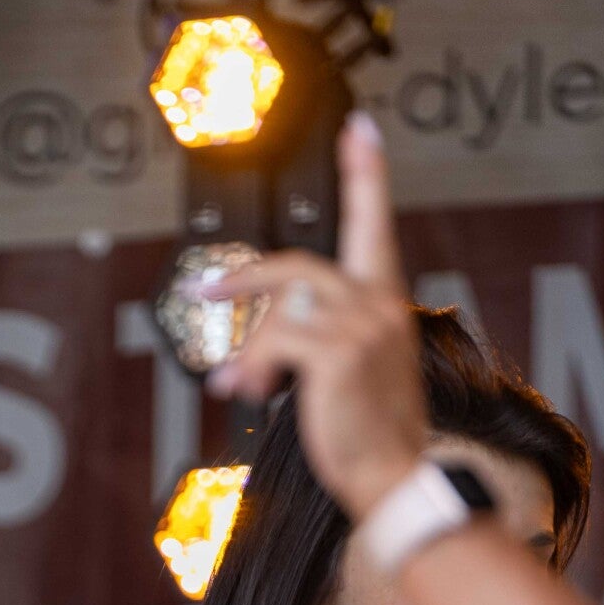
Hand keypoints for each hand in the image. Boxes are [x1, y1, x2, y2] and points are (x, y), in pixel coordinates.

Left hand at [205, 116, 428, 524]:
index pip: (375, 222)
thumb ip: (324, 333)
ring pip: (278, 310)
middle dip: (244, 279)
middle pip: (296, 266)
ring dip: (251, 350)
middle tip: (208, 292)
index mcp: (386, 298)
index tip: (359, 129)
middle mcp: (377, 301)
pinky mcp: (338, 350)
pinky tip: (254, 391)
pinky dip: (254, 367)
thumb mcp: (356, 368)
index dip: (366, 173)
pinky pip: (275, 341)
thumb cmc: (373, 431)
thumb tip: (266, 336)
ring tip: (245, 384)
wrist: (395, 475)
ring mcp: (361, 323)